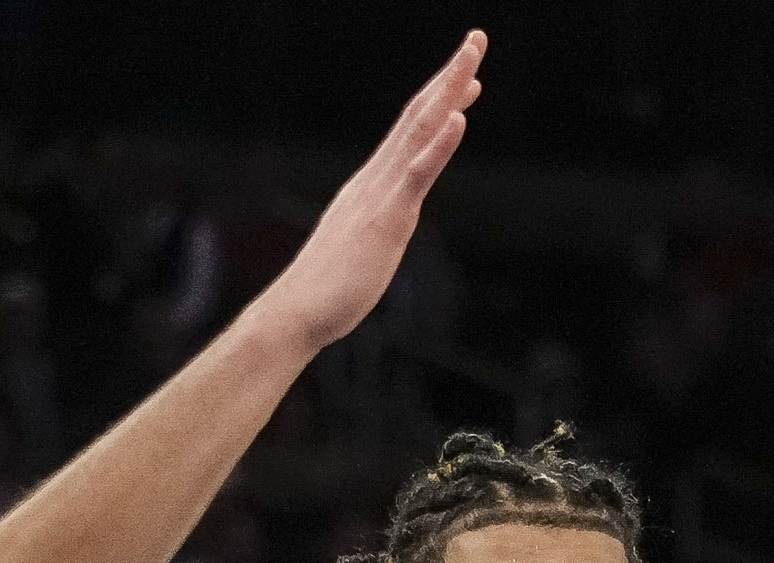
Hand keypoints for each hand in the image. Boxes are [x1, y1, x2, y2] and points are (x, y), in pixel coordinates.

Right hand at [245, 32, 482, 354]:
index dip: (439, 100)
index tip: (464, 78)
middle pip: (418, 115)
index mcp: (371, 185)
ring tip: (474, 60)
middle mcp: (376, 178)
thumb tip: (380, 225)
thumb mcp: (360, 245)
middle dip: (449, 76)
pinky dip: (440, 144)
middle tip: (476, 40)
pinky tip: (460, 117)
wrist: (297, 312)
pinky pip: (418, 174)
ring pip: (419, 132)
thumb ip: (373, 225)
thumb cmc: (327, 289)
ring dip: (448, 92)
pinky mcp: (386, 218)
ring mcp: (380, 194)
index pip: (410, 132)